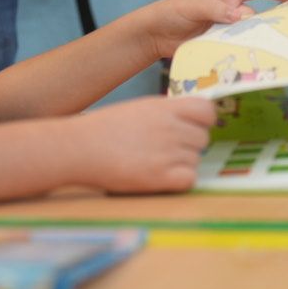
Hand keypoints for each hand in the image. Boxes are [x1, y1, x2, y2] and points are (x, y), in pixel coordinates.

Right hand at [67, 97, 215, 193]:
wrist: (80, 147)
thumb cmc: (104, 128)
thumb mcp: (140, 108)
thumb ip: (166, 113)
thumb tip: (188, 121)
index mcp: (165, 107)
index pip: (207, 110)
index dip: (203, 121)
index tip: (192, 127)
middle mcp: (171, 127)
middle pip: (203, 138)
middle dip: (190, 145)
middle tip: (167, 150)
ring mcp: (168, 152)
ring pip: (196, 160)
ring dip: (182, 164)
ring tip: (156, 163)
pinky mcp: (161, 177)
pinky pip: (190, 179)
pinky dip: (180, 181)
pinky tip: (162, 177)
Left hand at [134, 0, 287, 59]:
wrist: (153, 35)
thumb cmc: (172, 12)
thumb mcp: (193, 5)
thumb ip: (216, 9)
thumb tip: (241, 15)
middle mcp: (229, 13)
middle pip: (256, 16)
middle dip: (267, 22)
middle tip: (281, 32)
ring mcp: (225, 31)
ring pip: (248, 35)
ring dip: (254, 41)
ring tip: (265, 49)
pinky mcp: (219, 48)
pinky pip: (235, 50)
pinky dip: (242, 54)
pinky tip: (247, 61)